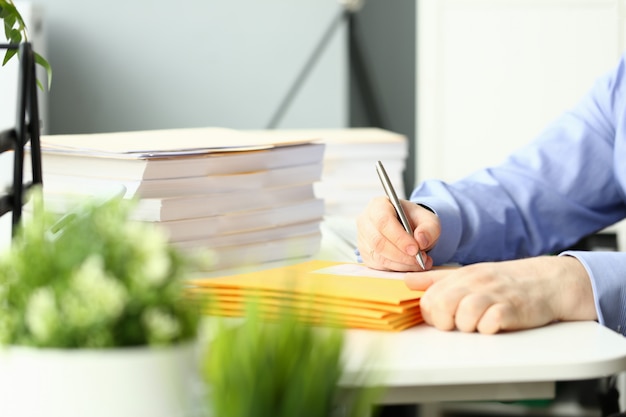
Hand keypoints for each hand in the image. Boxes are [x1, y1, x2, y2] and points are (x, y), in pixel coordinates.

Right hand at [356, 196, 439, 270]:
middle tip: (420, 258)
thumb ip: (429, 228)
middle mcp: (366, 221)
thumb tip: (421, 240)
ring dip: (402, 263)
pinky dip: (398, 268)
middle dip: (401, 254)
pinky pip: (380, 266)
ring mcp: (363, 239)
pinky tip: (410, 265)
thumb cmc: (414, 220)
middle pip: (378, 242)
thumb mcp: (428, 219)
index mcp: (378, 205)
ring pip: (379, 256)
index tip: (415, 248)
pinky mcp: (366, 255)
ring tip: (420, 262)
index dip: (399, 237)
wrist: (408, 227)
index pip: (383, 221)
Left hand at [405, 256, 596, 333]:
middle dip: (445, 322)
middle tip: (458, 324)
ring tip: (478, 324)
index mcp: (462, 275)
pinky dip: (488, 328)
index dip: (431, 314)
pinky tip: (495, 324)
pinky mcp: (513, 309)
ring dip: (468, 326)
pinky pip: (491, 323)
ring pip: (465, 317)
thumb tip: (407, 281)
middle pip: (443, 306)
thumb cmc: (504, 282)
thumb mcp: (468, 274)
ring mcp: (495, 295)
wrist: (548, 281)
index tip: (442, 318)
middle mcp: (476, 283)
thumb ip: (436, 280)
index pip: (430, 298)